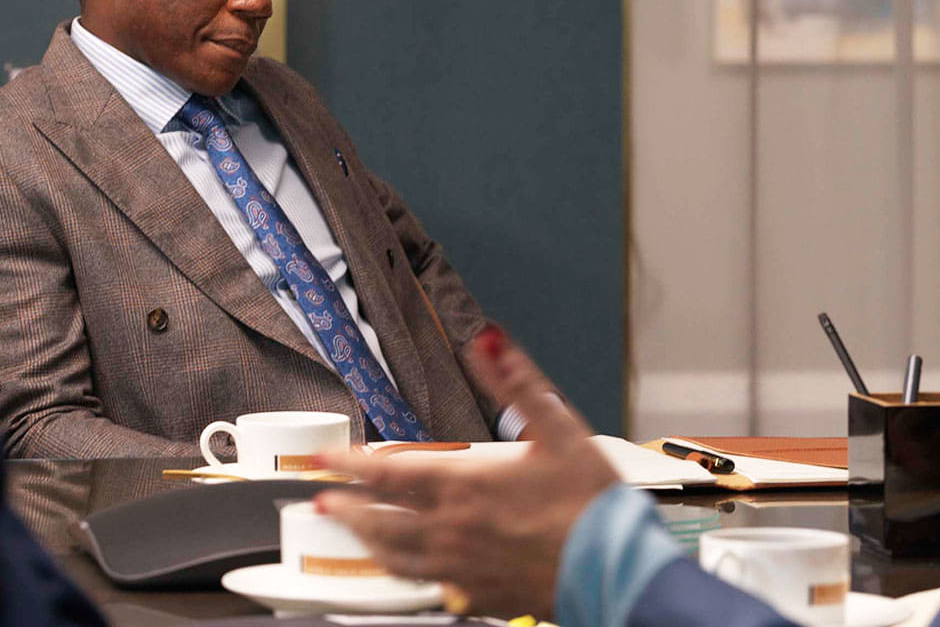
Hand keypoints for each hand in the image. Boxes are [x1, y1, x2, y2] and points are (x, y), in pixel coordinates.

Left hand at [314, 328, 618, 620]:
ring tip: (352, 530)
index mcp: (465, 486)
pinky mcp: (478, 597)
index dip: (348, 464)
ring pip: (396, 558)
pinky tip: (405, 570)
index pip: (387, 473)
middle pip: (380, 519)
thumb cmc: (591, 506)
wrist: (616, 570)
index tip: (323, 459)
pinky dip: (405, 574)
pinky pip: (427, 587)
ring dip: (367, 541)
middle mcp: (453, 530)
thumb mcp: (559, 429)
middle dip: (347, 506)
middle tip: (323, 498)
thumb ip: (517, 382)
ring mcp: (461, 569)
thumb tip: (489, 342)